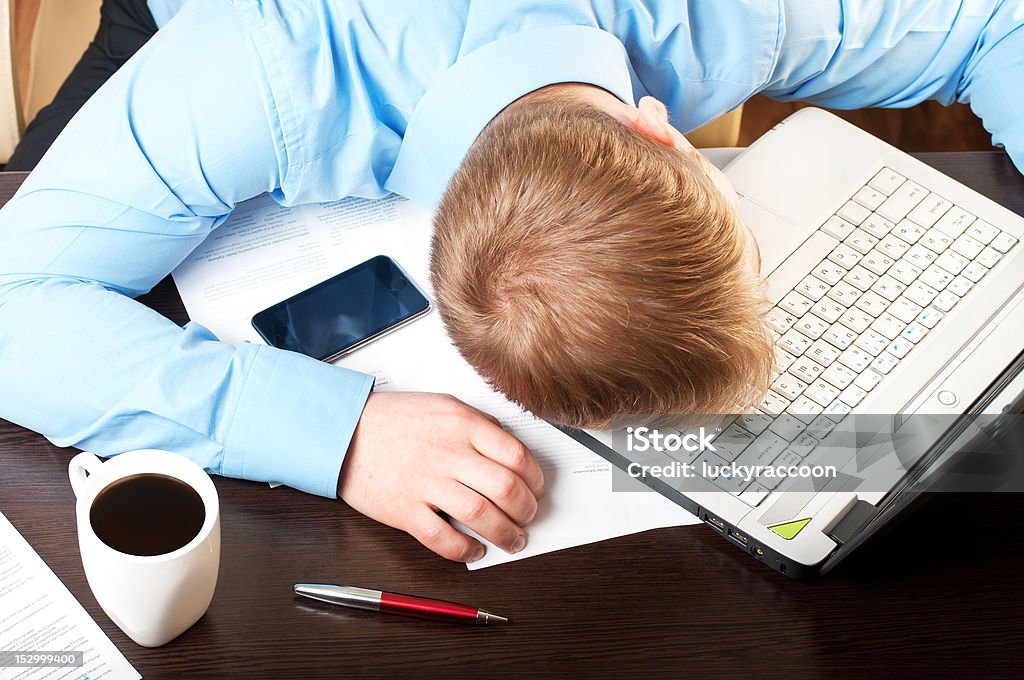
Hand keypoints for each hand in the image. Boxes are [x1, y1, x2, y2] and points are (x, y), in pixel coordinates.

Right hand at [337, 392, 544, 561]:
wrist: (343, 429)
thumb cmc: (395, 419)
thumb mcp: (444, 405)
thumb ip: (480, 425)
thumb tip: (512, 452)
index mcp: (463, 424)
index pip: (518, 456)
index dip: (536, 480)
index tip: (537, 490)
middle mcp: (449, 453)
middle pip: (507, 489)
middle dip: (527, 511)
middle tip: (528, 518)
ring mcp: (426, 483)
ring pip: (483, 517)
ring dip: (506, 535)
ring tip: (513, 541)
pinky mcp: (404, 510)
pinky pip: (444, 539)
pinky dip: (466, 551)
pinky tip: (475, 550)